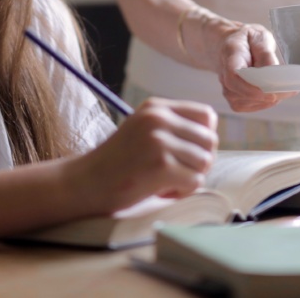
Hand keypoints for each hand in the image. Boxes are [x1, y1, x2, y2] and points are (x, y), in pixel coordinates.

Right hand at [69, 98, 217, 213]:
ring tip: (166, 181)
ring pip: (205, 161)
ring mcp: (159, 141)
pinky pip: (195, 181)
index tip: (185, 153)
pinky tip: (161, 190)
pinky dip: (182, 192)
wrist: (86, 182)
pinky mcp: (161, 165)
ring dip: (190, 178)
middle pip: (210, 140)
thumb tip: (212, 139)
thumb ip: (173, 127)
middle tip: (176, 172)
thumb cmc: (118, 162)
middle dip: (199, 161)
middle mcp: (159, 119)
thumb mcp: (143, 131)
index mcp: (156, 107)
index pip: (207, 115)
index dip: (203, 138)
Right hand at [212, 22, 296, 111]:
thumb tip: (274, 70)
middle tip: (290, 91)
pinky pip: (248, 106)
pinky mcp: (233, 98)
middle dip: (266, 96)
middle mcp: (223, 74)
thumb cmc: (247, 40)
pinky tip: (272, 93)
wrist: (231, 45)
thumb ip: (265, 52)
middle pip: (240, 93)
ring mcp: (226, 88)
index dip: (250, 89)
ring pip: (245, 102)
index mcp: (230, 54)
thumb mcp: (259, 36)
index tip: (270, 94)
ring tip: (283, 90)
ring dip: (267, 100)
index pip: (233, 76)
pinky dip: (264, 103)